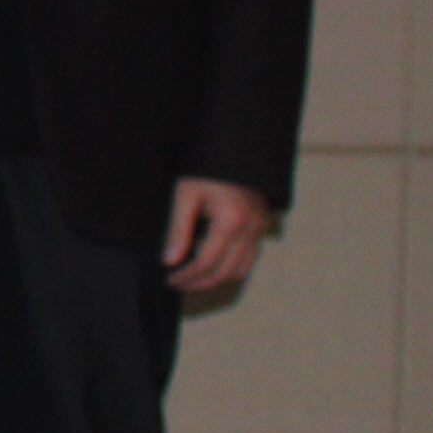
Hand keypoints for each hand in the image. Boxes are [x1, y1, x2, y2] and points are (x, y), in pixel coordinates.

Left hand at [167, 176, 275, 296]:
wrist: (233, 149)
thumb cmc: (204, 170)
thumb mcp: (185, 196)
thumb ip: (178, 230)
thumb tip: (170, 261)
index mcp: (232, 220)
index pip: (207, 263)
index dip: (187, 275)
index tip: (170, 278)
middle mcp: (251, 228)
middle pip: (226, 272)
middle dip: (200, 283)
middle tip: (178, 283)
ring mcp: (261, 228)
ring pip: (242, 270)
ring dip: (217, 279)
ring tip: (192, 278)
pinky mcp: (263, 226)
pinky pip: (249, 257)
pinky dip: (230, 267)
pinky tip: (210, 263)